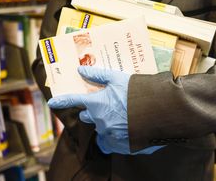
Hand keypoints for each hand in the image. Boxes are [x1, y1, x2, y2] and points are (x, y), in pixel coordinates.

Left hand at [48, 66, 163, 154]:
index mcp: (97, 104)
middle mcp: (100, 121)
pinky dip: (115, 137)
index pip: (74, 101)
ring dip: (106, 124)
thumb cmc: (141, 92)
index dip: (62, 101)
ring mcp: (110, 135)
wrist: (163, 111)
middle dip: (93, 111)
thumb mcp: (120, 78)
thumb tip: (81, 69)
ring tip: (122, 117)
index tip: (52, 103)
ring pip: (101, 130)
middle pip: (88, 116)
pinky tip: (126, 129)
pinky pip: (111, 142)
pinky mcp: (121, 146)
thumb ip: (99, 75)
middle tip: (108, 104)